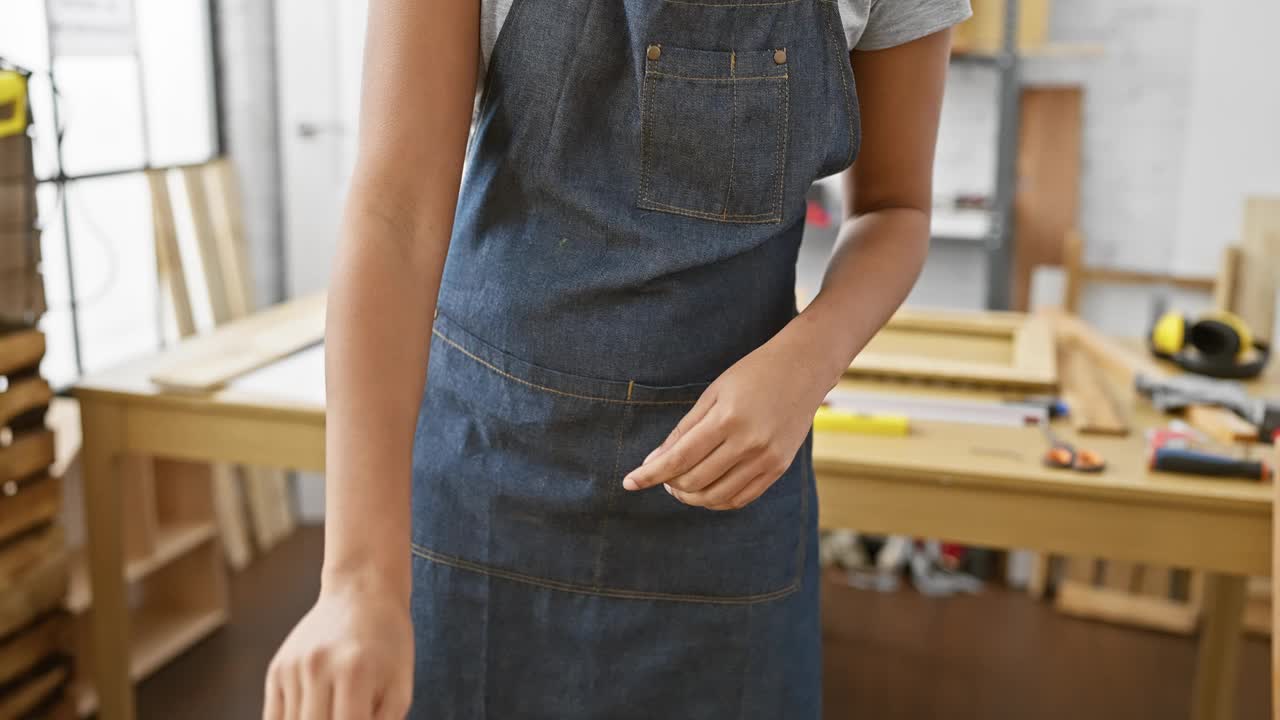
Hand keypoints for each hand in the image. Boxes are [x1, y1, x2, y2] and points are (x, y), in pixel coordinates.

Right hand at [264, 576, 412, 719]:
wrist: (361, 593)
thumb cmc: (389, 644)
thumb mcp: (400, 686)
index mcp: (354, 673)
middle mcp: (318, 668)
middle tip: (342, 719)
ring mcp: (292, 668)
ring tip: (331, 711)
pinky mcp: (276, 669)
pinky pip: (274, 719)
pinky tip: (310, 715)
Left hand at [621, 323, 837, 509]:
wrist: (804, 368)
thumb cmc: (752, 374)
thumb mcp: (713, 394)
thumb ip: (684, 431)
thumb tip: (654, 463)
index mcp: (727, 418)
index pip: (678, 458)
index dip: (650, 474)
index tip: (629, 482)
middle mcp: (749, 443)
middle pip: (695, 481)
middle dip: (669, 484)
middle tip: (661, 476)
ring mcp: (767, 459)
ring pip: (716, 497)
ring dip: (690, 497)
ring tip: (679, 485)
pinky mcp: (779, 468)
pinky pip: (740, 499)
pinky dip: (716, 500)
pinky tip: (705, 489)